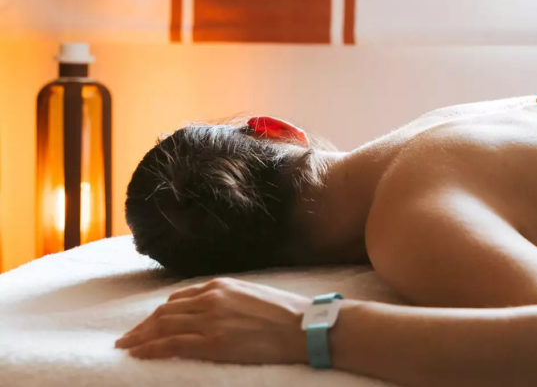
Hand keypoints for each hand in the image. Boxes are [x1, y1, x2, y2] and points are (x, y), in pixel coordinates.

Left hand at [115, 278, 309, 364]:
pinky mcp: (213, 342)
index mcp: (221, 286)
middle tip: (127, 339)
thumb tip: (218, 311)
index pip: (179, 298)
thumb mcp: (254, 295)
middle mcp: (211, 299)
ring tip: (126, 347)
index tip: (149, 323)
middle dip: (142, 326)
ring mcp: (210, 320)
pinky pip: (171, 345)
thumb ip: (230, 300)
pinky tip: (138, 354)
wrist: (305, 326)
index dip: (159, 312)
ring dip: (140, 337)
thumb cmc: (288, 313)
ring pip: (162, 327)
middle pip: (165, 312)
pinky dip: (150, 349)